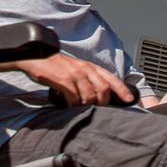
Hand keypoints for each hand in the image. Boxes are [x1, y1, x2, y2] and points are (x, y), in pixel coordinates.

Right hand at [17, 52, 134, 106]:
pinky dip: (73, 105)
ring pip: (89, 96)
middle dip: (102, 102)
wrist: (37, 57)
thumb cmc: (58, 66)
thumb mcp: (77, 69)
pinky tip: (69, 105)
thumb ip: (89, 79)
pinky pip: (74, 98)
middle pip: (103, 90)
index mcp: (91, 67)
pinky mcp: (64, 80)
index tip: (129, 99)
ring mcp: (75, 74)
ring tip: (79, 107)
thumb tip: (99, 95)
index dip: (122, 90)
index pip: (111, 79)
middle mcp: (86, 69)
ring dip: (86, 105)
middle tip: (95, 109)